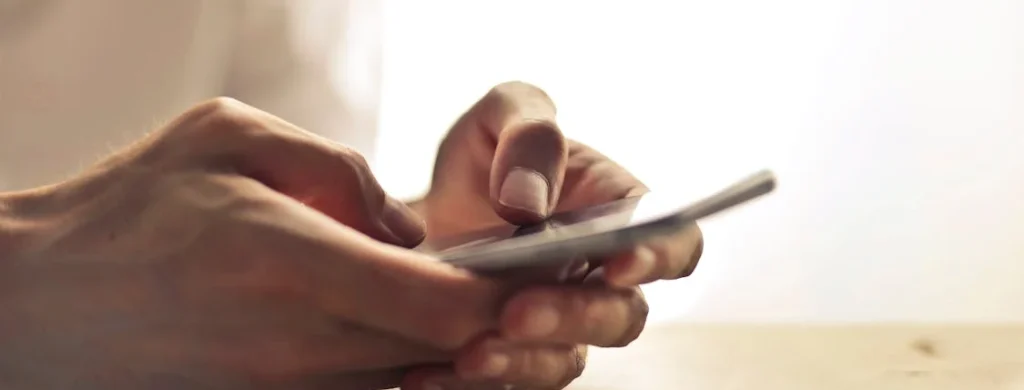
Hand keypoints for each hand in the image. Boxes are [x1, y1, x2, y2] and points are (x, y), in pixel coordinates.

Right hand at [0, 98, 511, 389]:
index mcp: (294, 264)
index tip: (527, 268)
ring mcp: (289, 387)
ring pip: (412, 376)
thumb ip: (338, 170)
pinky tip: (384, 322)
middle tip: (507, 280)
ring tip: (444, 296)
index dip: (504, 293)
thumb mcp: (227, 138)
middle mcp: (300, 344)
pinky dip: (397, 362)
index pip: (446, 305)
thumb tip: (408, 230)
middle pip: (445, 351)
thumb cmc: (132, 209)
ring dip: (444, 343)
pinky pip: (367, 389)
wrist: (46, 299)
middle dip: (490, 319)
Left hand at [408, 82, 703, 388]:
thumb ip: (528, 133)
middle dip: (573, 317)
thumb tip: (525, 204)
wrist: (419, 211)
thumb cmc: (485, 155)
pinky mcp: (514, 356)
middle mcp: (600, 279)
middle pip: (620, 316)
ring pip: (565, 360)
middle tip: (516, 312)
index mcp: (619, 212)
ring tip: (469, 355)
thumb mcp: (502, 115)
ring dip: (522, 363)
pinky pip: (505, 382)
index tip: (617, 263)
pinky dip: (465, 384)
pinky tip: (424, 376)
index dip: (658, 256)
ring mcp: (559, 325)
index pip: (673, 241)